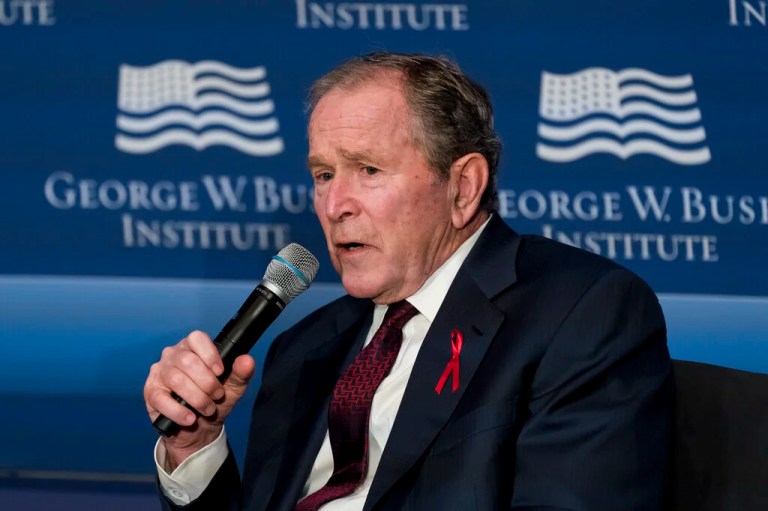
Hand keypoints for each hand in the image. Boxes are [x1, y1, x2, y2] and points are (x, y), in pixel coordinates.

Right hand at [144, 330, 254, 468]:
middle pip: (187, 360)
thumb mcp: (233, 388)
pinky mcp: (151, 393)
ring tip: (207, 409)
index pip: (196, 338)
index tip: (220, 372)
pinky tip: (190, 418)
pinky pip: (161, 399)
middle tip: (217, 396)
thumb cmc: (214, 401)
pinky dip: (178, 411)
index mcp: (192, 347)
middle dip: (207, 382)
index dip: (210, 354)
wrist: (199, 430)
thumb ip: (241, 373)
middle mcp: (173, 355)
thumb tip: (247, 360)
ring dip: (196, 397)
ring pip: (175, 378)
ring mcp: (159, 373)